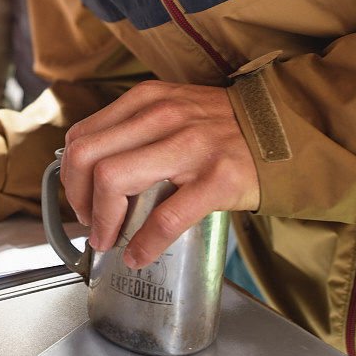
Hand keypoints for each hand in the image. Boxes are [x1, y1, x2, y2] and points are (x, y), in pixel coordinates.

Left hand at [60, 81, 258, 268]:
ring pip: (114, 180)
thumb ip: (136, 130)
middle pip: (87, 157)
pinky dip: (144, 243)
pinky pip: (166, 217)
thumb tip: (93, 173)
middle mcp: (162, 117)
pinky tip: (139, 255)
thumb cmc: (223, 128)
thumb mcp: (173, 110)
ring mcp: (190, 147)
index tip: (80, 199)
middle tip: (90, 223)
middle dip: (78, 199)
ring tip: (108, 240)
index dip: (70, 175)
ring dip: (102, 220)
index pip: (82, 136)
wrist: (285, 132)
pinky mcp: (218, 179)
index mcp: (147, 100)